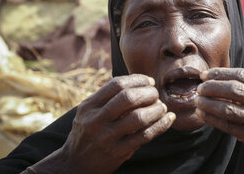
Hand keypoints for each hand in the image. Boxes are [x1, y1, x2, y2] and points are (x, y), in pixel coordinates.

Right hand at [35, 74, 175, 173]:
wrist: (75, 163)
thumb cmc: (87, 132)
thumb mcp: (88, 112)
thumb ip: (107, 98)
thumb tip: (138, 82)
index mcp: (88, 106)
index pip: (116, 84)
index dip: (137, 80)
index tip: (149, 81)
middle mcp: (96, 120)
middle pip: (128, 98)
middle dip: (148, 93)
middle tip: (156, 93)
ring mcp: (106, 137)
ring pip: (139, 117)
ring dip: (156, 109)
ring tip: (162, 106)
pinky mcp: (118, 152)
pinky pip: (145, 136)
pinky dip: (161, 125)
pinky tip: (169, 119)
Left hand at [195, 68, 243, 160]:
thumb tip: (219, 78)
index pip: (242, 76)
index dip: (220, 74)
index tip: (205, 75)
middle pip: (234, 91)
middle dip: (211, 88)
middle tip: (199, 88)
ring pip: (229, 110)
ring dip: (208, 104)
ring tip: (198, 101)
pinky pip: (229, 127)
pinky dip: (213, 120)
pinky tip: (204, 115)